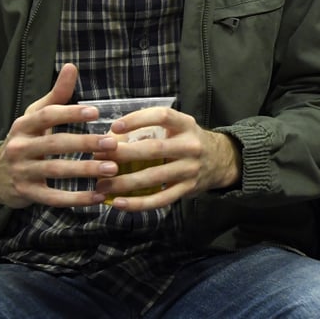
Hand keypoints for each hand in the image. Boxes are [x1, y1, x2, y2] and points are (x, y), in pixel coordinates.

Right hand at [0, 63, 119, 208]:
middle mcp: (19, 147)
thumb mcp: (35, 116)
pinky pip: (54, 197)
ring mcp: (22, 172)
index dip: (71, 113)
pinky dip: (77, 198)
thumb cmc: (25, 140)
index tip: (96, 112)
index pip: (47, 115)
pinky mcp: (27, 194)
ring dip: (86, 170)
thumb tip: (72, 66)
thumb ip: (57, 95)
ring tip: (112, 169)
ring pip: (56, 171)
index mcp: (23, 125)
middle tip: (112, 144)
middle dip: (85, 143)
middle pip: (55, 144)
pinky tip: (99, 196)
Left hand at [91, 107, 241, 210]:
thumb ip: (151, 129)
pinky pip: (160, 200)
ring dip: (124, 182)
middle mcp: (190, 146)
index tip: (114, 127)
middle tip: (98, 158)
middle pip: (154, 149)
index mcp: (186, 125)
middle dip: (123, 154)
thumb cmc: (188, 141)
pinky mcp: (187, 190)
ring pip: (153, 178)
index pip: (162, 116)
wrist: (221, 160)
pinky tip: (119, 204)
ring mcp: (190, 170)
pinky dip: (138, 204)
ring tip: (101, 186)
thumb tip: (109, 138)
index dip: (137, 119)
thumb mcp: (178, 128)